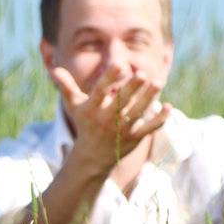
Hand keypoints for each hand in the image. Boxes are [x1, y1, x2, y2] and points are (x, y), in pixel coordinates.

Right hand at [51, 65, 171, 169]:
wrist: (91, 158)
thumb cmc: (85, 125)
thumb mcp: (74, 106)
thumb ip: (67, 87)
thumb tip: (54, 70)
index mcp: (92, 109)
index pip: (100, 92)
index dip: (110, 78)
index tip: (120, 65)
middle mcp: (106, 120)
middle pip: (121, 102)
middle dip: (132, 88)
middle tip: (143, 74)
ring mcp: (120, 130)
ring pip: (137, 112)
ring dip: (148, 98)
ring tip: (158, 82)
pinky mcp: (134, 139)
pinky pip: (148, 128)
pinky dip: (159, 119)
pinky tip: (169, 107)